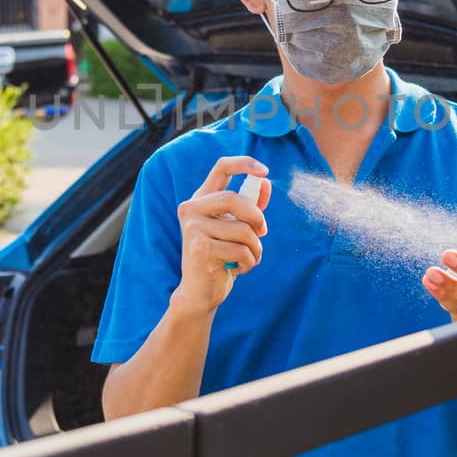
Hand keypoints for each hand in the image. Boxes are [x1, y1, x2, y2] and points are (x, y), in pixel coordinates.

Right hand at [170, 155, 270, 315]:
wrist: (201, 292)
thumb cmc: (222, 257)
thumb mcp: (237, 228)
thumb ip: (250, 206)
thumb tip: (265, 182)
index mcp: (201, 199)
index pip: (221, 168)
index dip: (245, 163)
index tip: (265, 171)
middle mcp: (190, 209)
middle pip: (234, 199)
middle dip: (257, 218)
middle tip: (263, 233)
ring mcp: (192, 228)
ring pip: (243, 230)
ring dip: (256, 248)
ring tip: (248, 258)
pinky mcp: (199, 249)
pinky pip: (240, 251)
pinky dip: (249, 263)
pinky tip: (237, 269)